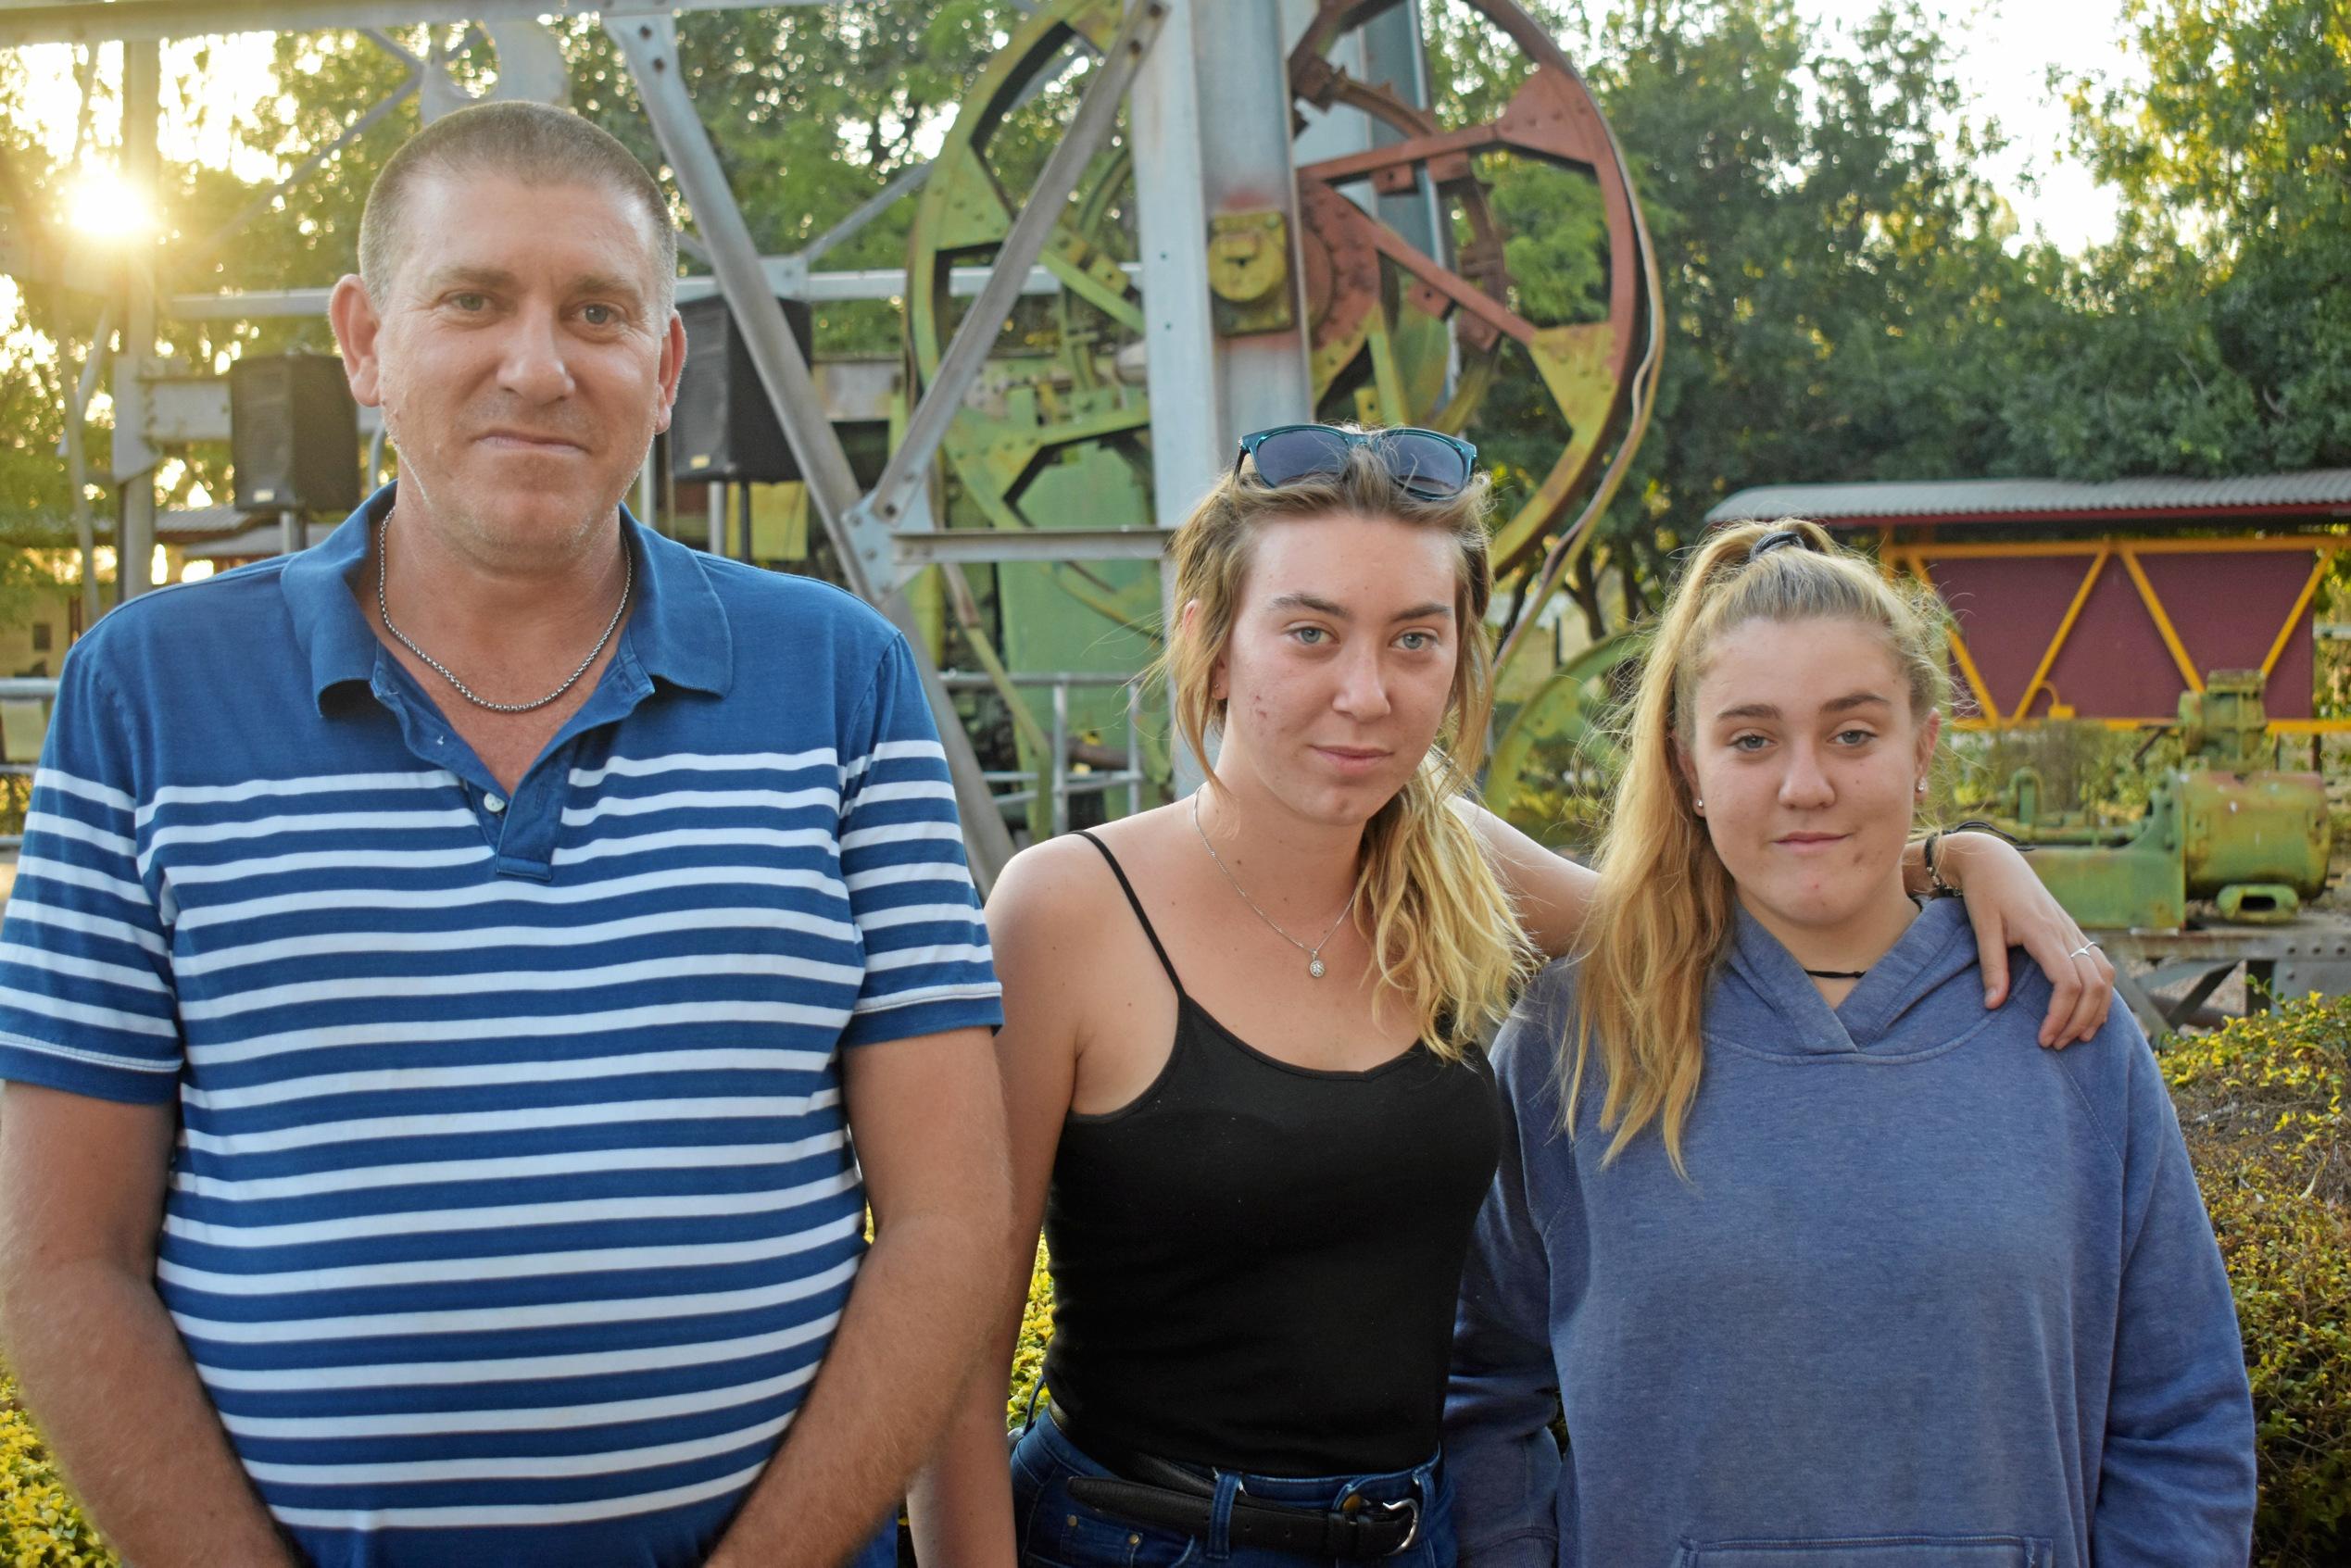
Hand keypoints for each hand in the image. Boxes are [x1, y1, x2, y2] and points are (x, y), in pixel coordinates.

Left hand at [1941, 831, 2115, 1046]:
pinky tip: (2090, 1012)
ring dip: (2097, 1009)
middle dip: (2080, 1020)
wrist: (1994, 860)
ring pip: (2105, 975)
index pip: (2068, 982)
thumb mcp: (1982, 927)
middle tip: (2058, 1044)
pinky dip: (2102, 992)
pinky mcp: (2073, 931)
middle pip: (2093, 984)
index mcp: (2043, 931)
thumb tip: (1993, 1005)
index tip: (2044, 1038)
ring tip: (2079, 1036)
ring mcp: (2074, 930)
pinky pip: (2101, 965)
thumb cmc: (1984, 892)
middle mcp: (2066, 931)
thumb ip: (1991, 966)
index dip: (2061, 1014)